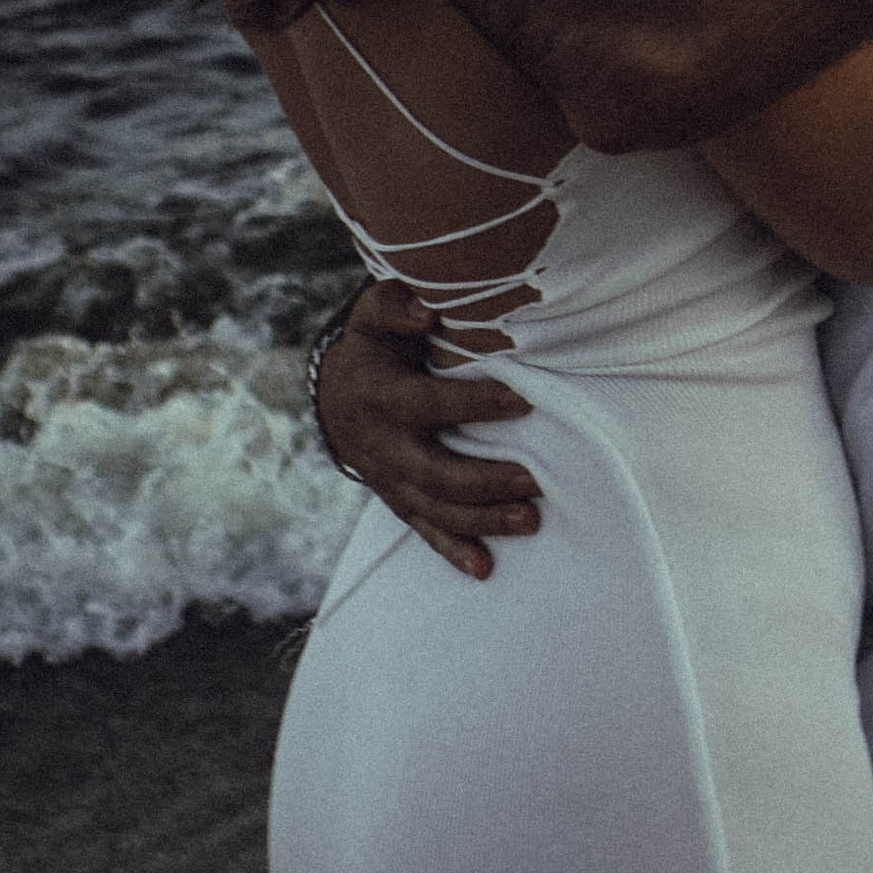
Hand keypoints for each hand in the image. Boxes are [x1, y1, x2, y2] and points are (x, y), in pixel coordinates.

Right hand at [315, 279, 541, 580]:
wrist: (335, 394)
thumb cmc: (374, 345)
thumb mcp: (375, 314)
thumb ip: (394, 305)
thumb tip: (425, 312)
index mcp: (380, 397)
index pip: (429, 404)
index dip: (473, 403)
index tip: (523, 399)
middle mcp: (383, 447)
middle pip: (435, 472)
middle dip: (486, 480)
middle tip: (536, 481)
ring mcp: (389, 480)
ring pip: (435, 508)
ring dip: (482, 520)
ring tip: (531, 521)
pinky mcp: (397, 499)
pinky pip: (424, 529)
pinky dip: (453, 551)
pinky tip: (485, 568)